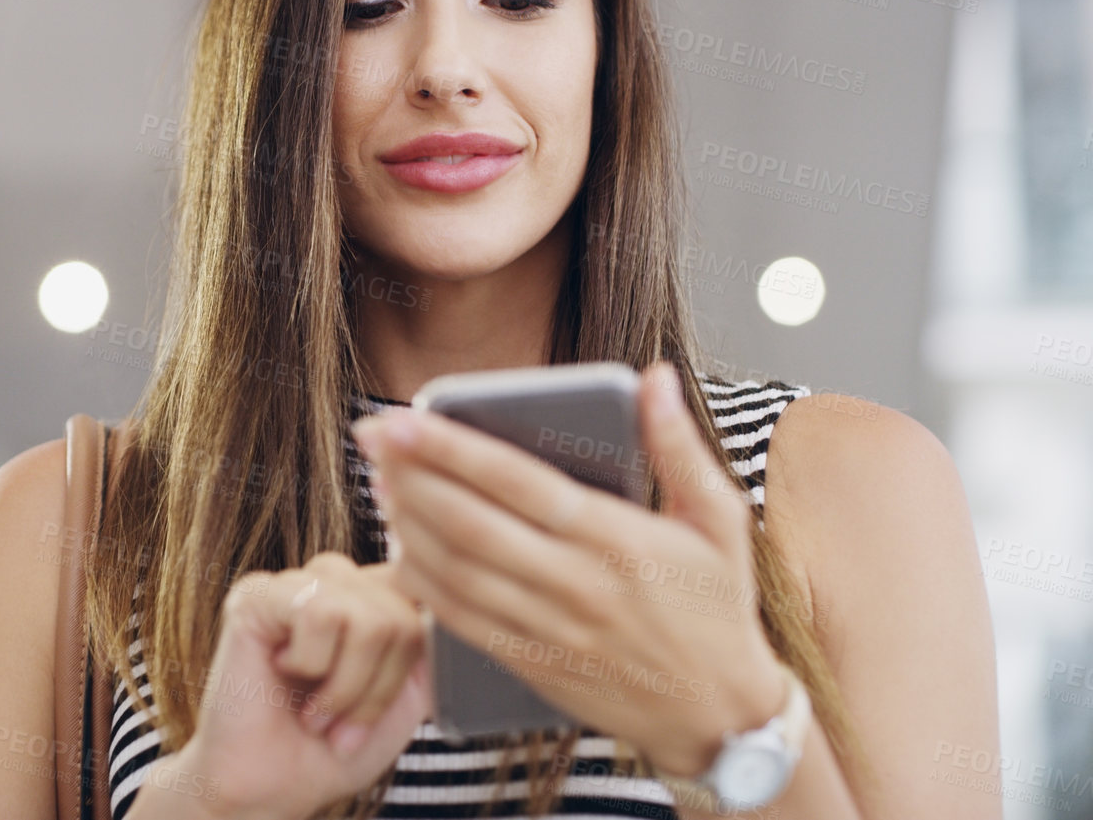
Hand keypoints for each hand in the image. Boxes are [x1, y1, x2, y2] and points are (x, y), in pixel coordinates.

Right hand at [136, 552, 430, 819]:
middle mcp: (336, 580)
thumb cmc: (331, 748)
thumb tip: (446, 612)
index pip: (426, 595)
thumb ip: (431, 648)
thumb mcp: (406, 699)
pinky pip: (318, 613)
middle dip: (377, 687)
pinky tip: (282, 676)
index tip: (385, 706)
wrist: (269, 789)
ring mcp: (296, 583)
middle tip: (340, 721)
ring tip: (314, 709)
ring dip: (344, 685)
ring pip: (366, 618)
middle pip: (402, 615)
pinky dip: (309, 665)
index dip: (412, 659)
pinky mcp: (256, 594)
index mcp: (371, 597)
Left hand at [351, 362, 788, 777]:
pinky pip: (461, 621)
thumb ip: (678, 446)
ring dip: (406, 525)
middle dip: (410, 475)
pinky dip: (423, 584)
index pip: (516, 480)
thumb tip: (654, 376)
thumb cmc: (718, 607)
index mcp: (618, 538)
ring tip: (380, 483)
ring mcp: (550, 629)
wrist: (721, 716)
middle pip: (469, 522)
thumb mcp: (719, 519)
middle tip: (371, 438)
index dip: (451, 447)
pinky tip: (400, 551)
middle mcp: (577, 584)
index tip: (404, 417)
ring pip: (455, 572)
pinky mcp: (533, 665)